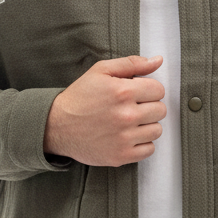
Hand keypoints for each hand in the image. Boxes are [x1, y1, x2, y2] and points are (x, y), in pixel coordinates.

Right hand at [43, 54, 165, 166]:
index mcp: (123, 91)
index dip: (149, 89)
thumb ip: (132, 64)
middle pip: (160, 110)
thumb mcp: (101, 71)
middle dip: (149, 106)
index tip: (137, 93)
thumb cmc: (79, 97)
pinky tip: (128, 136)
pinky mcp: (121, 156)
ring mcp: (124, 138)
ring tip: (129, 122)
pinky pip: (149, 150)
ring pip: (157, 130)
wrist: (57, 126)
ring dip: (147, 125)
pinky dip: (142, 144)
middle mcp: (126, 115)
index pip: (159, 90)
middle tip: (132, 107)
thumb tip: (158, 61)